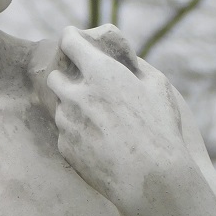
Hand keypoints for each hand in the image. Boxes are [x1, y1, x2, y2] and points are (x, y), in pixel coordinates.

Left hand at [44, 24, 188, 213]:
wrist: (151, 178)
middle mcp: (77, 94)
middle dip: (65, 76)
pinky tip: (97, 141)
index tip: (70, 38)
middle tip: (79, 83)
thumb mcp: (158, 87)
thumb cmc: (161, 130)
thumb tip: (125, 60)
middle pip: (54, 76)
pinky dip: (75, 133)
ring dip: (72, 108)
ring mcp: (67, 122)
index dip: (70, 37)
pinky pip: (64, 133)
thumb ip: (135, 67)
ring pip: (60, 107)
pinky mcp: (64, 146)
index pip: (70, 42)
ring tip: (97, 120)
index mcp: (100, 73)